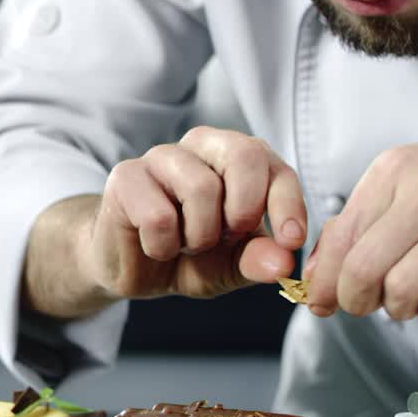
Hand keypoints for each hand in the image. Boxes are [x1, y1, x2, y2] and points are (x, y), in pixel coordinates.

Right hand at [82, 126, 307, 301]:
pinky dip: (163, 246)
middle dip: (244, 209)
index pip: (275, 167)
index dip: (288, 204)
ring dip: (199, 236)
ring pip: (201, 188)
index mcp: (236, 158)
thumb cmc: (187, 256)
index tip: (291, 241)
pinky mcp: (126, 176)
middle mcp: (201, 146)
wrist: (133, 270)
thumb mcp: (232, 266)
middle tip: (228, 237)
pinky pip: (159, 215)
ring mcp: (161, 157)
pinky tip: (156, 246)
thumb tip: (282, 263)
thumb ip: (258, 260)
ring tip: (185, 245)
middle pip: (243, 155)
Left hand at [303, 124, 417, 334]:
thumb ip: (359, 222)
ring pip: (399, 292)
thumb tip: (316, 273)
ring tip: (412, 295)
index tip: (322, 299)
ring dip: (397, 309)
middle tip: (365, 303)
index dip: (323, 280)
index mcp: (396, 172)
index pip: (340, 238)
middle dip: (354, 300)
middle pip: (362, 270)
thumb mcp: (406, 179)